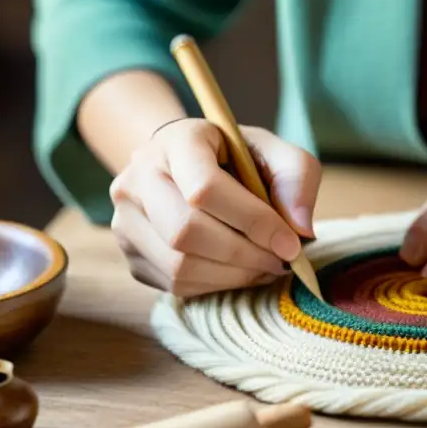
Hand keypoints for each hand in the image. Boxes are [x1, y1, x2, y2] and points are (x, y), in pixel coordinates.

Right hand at [109, 118, 320, 296]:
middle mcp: (138, 178)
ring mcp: (126, 218)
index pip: (204, 187)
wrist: (186, 166)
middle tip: (281, 260)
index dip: (253, 220)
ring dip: (234, 275)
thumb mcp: (274, 152)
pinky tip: (241, 271)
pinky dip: (216, 285)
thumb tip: (300, 230)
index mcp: (176, 142)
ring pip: (178, 265)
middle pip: (186, 231)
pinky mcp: (130, 253)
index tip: (290, 242)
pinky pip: (174, 284)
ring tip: (266, 266)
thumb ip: (297, 178)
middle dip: (244, 254)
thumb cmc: (236, 158)